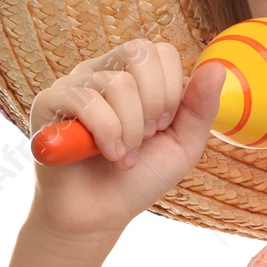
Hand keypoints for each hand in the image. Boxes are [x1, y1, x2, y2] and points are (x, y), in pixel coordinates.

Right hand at [26, 38, 227, 242]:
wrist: (98, 215)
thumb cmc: (139, 176)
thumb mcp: (183, 144)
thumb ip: (201, 107)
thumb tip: (218, 68)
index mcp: (134, 75)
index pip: (161, 51)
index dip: (172, 90)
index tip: (164, 125)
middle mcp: (102, 71)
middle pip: (139, 53)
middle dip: (155, 103)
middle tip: (147, 136)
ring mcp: (73, 84)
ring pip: (118, 83)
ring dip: (132, 130)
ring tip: (125, 155)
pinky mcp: (48, 102)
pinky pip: (85, 101)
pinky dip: (107, 134)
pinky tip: (107, 155)